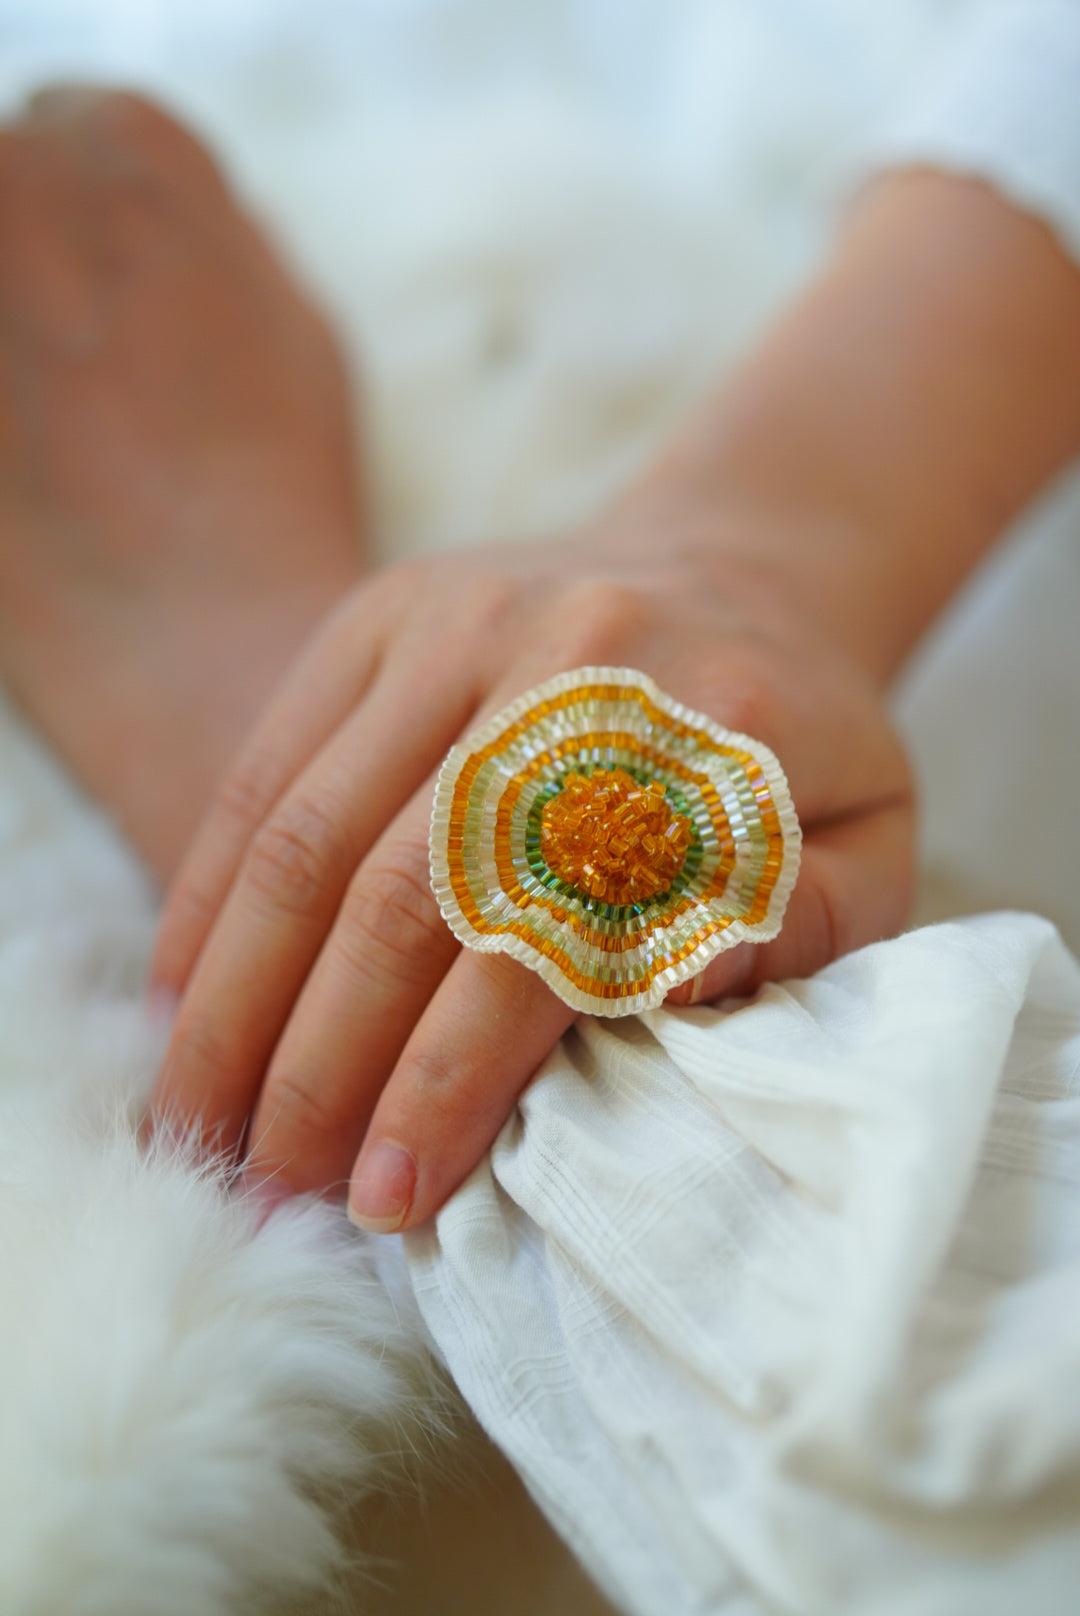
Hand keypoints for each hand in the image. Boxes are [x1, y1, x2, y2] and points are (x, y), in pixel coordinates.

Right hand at [148, 529, 913, 1229]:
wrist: (737, 573)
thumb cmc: (801, 751)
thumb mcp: (868, 846)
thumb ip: (807, 930)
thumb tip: (674, 988)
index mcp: (708, 731)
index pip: (551, 935)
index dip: (449, 1079)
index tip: (386, 1200)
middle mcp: (569, 657)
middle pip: (404, 890)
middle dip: (317, 1062)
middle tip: (264, 1188)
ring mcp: (458, 619)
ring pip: (311, 833)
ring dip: (235, 995)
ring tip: (193, 1119)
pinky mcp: (382, 610)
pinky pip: (268, 761)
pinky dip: (211, 889)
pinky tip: (179, 996)